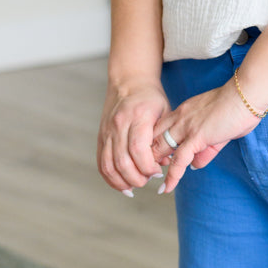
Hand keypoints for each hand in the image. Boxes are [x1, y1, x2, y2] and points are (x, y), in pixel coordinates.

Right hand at [97, 79, 169, 193]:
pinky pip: (102, 163)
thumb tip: (165, 163)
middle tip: (149, 179)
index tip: (158, 172)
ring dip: (123, 181)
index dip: (148, 166)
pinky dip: (111, 178)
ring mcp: (107, 131)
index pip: (138, 149)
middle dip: (137, 177)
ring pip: (109, 165)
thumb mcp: (165, 113)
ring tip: (136, 185)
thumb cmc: (151, 99)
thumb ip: (165, 138)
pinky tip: (123, 186)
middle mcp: (118, 124)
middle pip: (123, 161)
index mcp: (137, 116)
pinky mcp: (101, 137)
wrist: (129, 82)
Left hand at [152, 79, 261, 191]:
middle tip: (146, 171)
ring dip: (154, 166)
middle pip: (154, 138)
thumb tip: (195, 166)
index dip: (153, 144)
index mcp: (183, 112)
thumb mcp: (217, 130)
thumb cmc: (238, 108)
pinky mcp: (197, 137)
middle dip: (147, 156)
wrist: (246, 95)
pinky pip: (179, 160)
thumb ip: (205, 149)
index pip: (159, 128)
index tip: (153, 158)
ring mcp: (186, 127)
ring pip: (161, 149)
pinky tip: (167, 187)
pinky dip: (172, 175)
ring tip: (150, 181)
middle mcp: (180, 118)